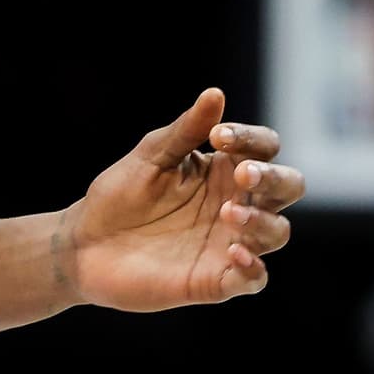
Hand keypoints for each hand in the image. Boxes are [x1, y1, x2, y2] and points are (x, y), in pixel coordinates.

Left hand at [66, 88, 302, 310]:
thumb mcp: (150, 157)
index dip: (251, 139)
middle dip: (274, 178)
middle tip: (243, 174)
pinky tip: (237, 254)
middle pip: (287, 187)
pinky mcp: (216, 279)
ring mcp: (229, 242)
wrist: (86, 244)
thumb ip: (185, 131)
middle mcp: (235, 203)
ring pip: (277, 232)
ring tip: (228, 214)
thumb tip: (215, 93)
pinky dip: (254, 269)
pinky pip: (254, 278)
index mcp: (221, 170)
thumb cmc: (119, 194)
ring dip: (261, 221)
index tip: (217, 136)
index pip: (262, 147)